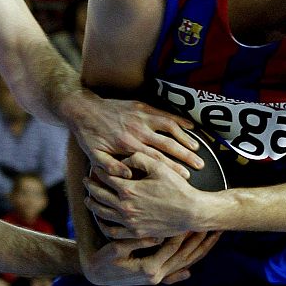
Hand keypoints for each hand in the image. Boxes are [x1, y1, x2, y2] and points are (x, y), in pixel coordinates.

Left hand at [66, 93, 202, 178]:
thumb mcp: (95, 156)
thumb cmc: (90, 136)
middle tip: (201, 164)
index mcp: (128, 146)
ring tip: (197, 148)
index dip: (173, 168)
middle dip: (186, 155)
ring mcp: (141, 117)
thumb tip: (128, 176)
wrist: (84, 109)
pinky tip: (191, 126)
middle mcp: (138, 131)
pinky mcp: (142, 106)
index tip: (187, 178)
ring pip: (170, 128)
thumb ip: (111, 167)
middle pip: (167, 145)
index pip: (156, 160)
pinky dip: (179, 120)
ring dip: (185, 138)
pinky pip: (165, 113)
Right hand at [82, 231, 219, 285]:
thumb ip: (138, 242)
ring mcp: (158, 279)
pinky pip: (178, 270)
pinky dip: (189, 264)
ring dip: (200, 250)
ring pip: (185, 263)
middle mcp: (157, 276)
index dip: (184, 232)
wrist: (96, 274)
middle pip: (185, 257)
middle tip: (214, 227)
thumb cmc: (104, 259)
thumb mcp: (117, 249)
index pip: (174, 248)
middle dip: (200, 242)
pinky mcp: (156, 278)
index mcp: (150, 269)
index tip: (195, 218)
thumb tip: (158, 236)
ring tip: (214, 237)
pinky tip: (198, 259)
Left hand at [84, 153, 206, 238]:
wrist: (192, 212)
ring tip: (89, 199)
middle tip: (86, 180)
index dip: (98, 170)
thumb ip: (138, 158)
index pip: (105, 177)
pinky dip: (103, 224)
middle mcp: (125, 207)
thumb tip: (122, 160)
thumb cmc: (177, 187)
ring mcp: (129, 222)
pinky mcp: (136, 233)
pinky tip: (102, 219)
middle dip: (90, 186)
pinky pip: (112, 231)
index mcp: (129, 189)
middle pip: (99, 195)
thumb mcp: (159, 166)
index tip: (94, 166)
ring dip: (92, 204)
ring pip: (102, 214)